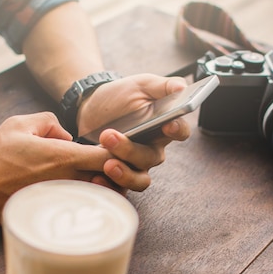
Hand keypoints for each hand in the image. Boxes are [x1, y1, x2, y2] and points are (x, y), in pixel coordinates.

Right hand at [0, 112, 112, 224]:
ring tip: (97, 178)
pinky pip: (82, 209)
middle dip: (119, 173)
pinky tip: (81, 193)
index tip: (114, 148)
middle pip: (113, 181)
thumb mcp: (18, 124)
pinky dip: (89, 201)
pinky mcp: (54, 214)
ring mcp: (63, 201)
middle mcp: (68, 182)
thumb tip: (66, 135)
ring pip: (101, 198)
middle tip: (112, 165)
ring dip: (106, 188)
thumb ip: (49, 121)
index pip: (110, 157)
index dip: (121, 152)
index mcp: (64, 158)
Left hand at [76, 73, 190, 190]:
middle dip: (131, 150)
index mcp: (164, 127)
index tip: (167, 125)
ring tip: (107, 163)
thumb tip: (181, 86)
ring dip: (124, 174)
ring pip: (140, 179)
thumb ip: (162, 86)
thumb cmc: (120, 96)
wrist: (90, 108)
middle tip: (109, 136)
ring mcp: (136, 166)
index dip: (177, 130)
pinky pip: (119, 188)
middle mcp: (153, 150)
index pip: (180, 131)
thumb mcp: (140, 85)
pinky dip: (109, 187)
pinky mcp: (118, 176)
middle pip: (152, 157)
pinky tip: (96, 179)